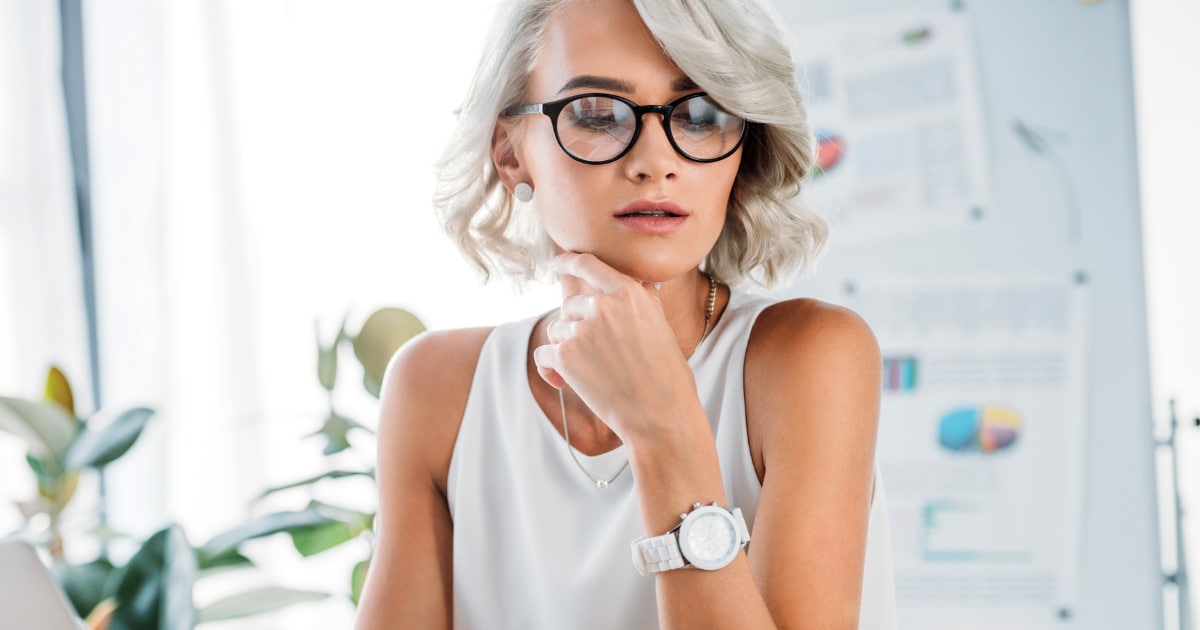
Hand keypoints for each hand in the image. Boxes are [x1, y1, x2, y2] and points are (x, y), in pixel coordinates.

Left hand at [532, 253, 700, 440]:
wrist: (662, 416)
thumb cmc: (668, 376)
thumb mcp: (661, 326)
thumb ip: (643, 301)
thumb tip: (640, 282)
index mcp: (629, 293)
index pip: (589, 265)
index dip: (568, 262)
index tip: (557, 263)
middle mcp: (603, 305)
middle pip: (570, 306)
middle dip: (577, 328)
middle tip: (597, 357)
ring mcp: (582, 329)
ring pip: (557, 331)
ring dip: (567, 350)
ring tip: (591, 373)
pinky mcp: (566, 356)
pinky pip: (544, 355)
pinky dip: (550, 370)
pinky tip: (563, 383)